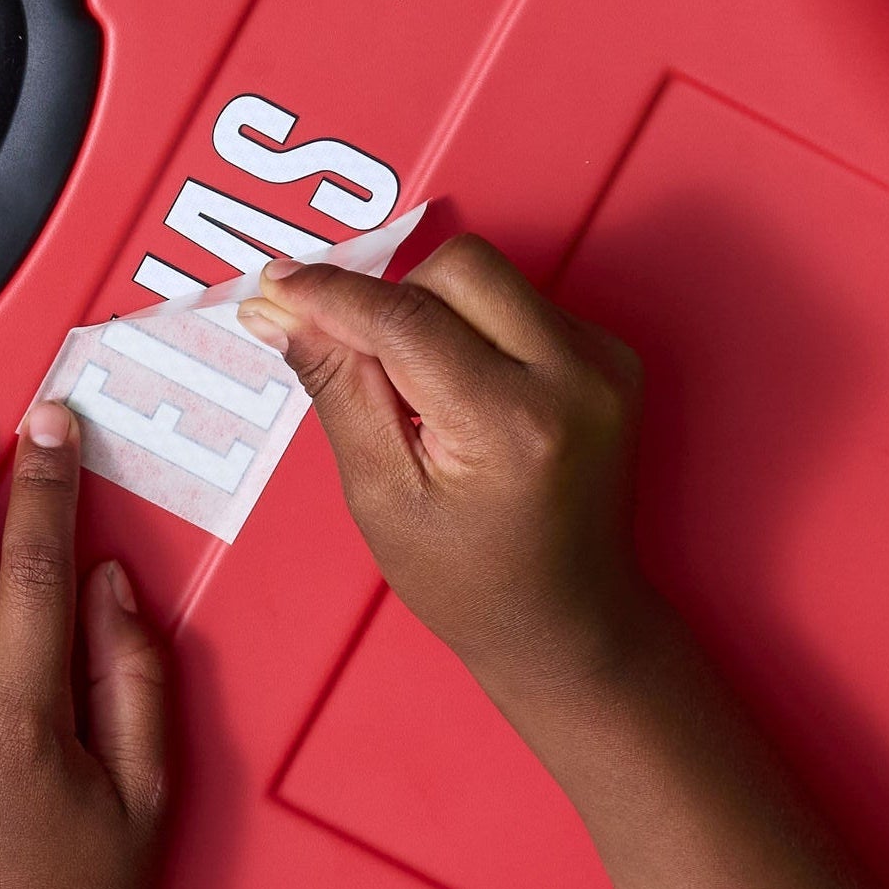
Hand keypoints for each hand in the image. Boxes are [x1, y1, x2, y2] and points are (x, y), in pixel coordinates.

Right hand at [238, 233, 654, 698]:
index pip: (405, 319)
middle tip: (356, 356)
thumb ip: (337, 390)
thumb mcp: (381, 496)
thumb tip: (282, 312)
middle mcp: (573, 378)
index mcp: (509, 424)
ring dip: (435, 312)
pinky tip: (464, 396)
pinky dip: (475, 329)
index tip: (276, 284)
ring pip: (490, 277)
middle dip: (393, 298)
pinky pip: (521, 303)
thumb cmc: (469, 581)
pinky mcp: (613, 356)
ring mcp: (604, 363)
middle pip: (459, 268)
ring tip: (419, 392)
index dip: (332, 294)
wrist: (567, 621)